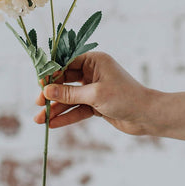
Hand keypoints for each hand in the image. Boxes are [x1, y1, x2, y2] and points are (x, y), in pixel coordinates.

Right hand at [33, 51, 156, 135]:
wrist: (147, 116)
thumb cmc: (125, 98)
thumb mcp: (95, 95)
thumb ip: (69, 94)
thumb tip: (47, 91)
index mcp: (95, 61)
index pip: (67, 63)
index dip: (52, 73)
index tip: (39, 84)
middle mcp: (93, 72)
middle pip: (65, 81)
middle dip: (51, 94)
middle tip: (37, 104)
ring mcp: (94, 89)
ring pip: (69, 98)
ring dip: (56, 108)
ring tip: (40, 120)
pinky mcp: (96, 104)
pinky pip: (77, 109)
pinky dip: (66, 116)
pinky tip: (53, 124)